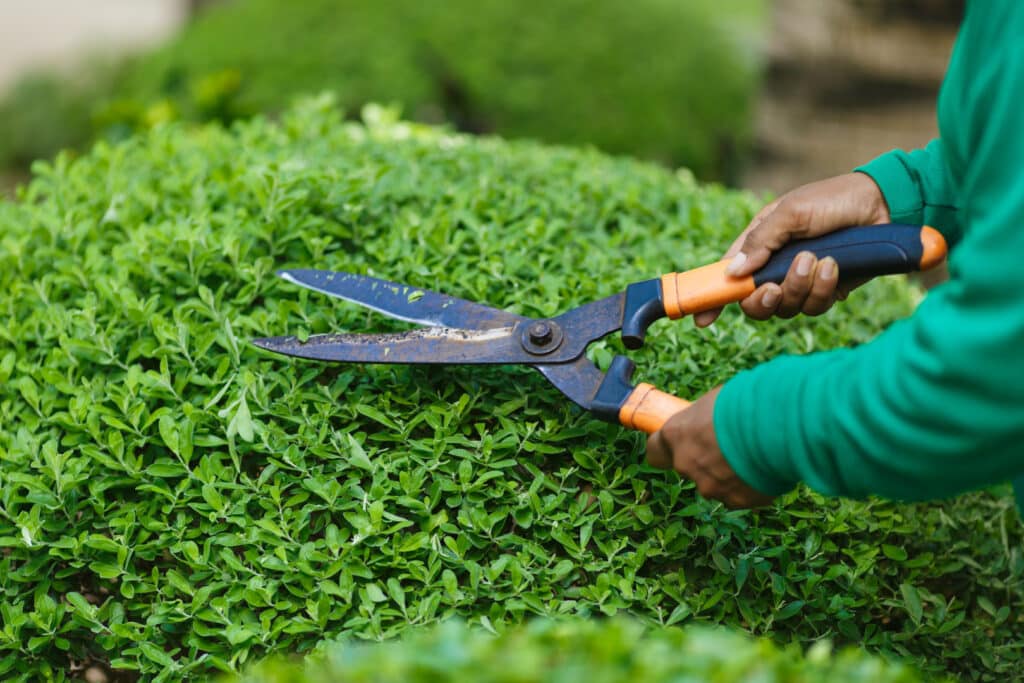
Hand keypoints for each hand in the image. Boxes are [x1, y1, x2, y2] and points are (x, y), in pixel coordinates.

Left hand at [646, 387, 772, 508]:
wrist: (777, 424)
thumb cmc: (743, 403)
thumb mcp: (714, 401)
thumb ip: (702, 419)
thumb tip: (707, 422)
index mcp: (675, 435)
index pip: (655, 451)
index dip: (667, 449)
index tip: (679, 444)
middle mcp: (687, 465)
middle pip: (689, 468)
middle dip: (705, 460)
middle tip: (729, 446)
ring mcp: (710, 486)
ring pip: (716, 484)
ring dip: (729, 474)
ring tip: (754, 455)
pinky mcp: (737, 500)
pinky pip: (741, 495)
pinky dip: (750, 486)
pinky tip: (764, 468)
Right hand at [694, 173, 891, 326]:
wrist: (883, 205)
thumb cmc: (832, 200)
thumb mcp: (791, 212)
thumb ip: (761, 241)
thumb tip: (732, 272)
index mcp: (758, 245)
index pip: (727, 277)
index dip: (713, 299)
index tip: (703, 319)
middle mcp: (775, 267)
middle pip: (754, 304)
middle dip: (763, 299)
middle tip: (774, 287)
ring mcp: (801, 282)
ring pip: (786, 308)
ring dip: (800, 287)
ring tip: (818, 260)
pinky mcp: (827, 291)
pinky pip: (815, 306)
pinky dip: (823, 289)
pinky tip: (834, 265)